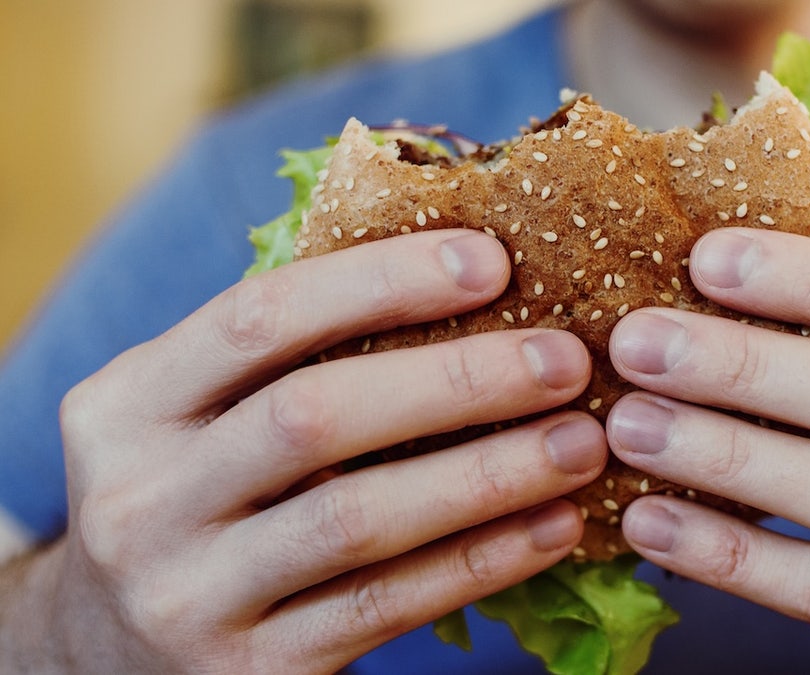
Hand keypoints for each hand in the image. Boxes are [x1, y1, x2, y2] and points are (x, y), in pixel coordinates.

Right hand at [11, 230, 605, 671]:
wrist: (109, 661)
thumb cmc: (197, 500)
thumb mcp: (197, 418)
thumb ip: (284, 356)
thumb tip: (460, 271)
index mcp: (125, 406)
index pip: (257, 319)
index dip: (379, 281)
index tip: (491, 260)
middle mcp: (137, 500)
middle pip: (312, 417)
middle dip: (455, 380)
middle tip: (565, 359)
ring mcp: (188, 596)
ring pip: (357, 520)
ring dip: (487, 474)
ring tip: (582, 443)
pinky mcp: (249, 673)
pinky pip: (386, 607)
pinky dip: (479, 561)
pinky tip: (552, 527)